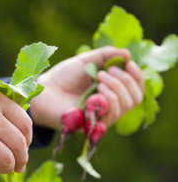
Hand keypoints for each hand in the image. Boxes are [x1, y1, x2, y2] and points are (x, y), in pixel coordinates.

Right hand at [0, 85, 31, 173]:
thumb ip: (1, 111)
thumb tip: (23, 137)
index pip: (25, 124)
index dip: (28, 140)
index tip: (24, 147)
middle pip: (19, 145)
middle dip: (21, 160)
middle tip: (18, 165)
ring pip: (6, 160)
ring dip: (7, 167)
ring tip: (2, 167)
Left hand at [29, 46, 143, 128]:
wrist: (43, 91)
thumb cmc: (62, 77)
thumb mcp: (87, 61)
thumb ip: (107, 55)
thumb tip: (128, 55)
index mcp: (111, 92)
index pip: (136, 90)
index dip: (138, 76)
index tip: (129, 63)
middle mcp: (109, 107)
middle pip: (135, 99)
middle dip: (125, 81)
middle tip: (106, 72)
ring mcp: (101, 117)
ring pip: (125, 106)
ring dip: (117, 87)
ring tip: (98, 77)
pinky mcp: (93, 126)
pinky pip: (112, 115)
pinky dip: (109, 98)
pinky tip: (96, 89)